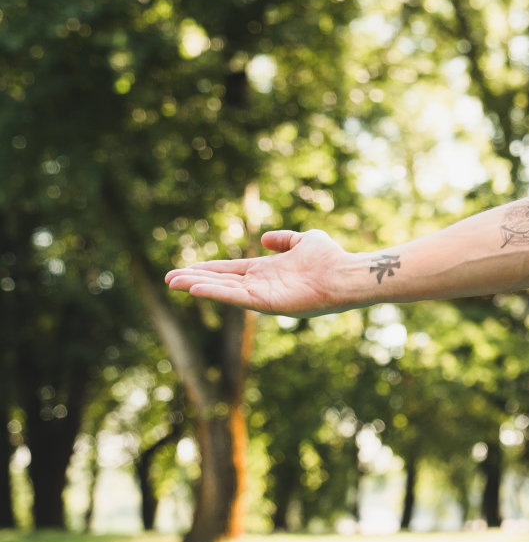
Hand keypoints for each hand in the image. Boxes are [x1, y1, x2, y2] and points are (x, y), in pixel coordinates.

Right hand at [165, 229, 357, 317]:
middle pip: (221, 281)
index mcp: (266, 270)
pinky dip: (216, 293)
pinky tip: (196, 288)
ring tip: (175, 283)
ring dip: (199, 286)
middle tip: (169, 279)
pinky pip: (237, 298)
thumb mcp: (305, 240)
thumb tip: (266, 238)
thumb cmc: (330, 258)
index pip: (230, 270)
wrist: (346, 274)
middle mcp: (261, 284)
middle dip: (196, 279)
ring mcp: (263, 295)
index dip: (208, 269)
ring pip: (224, 290)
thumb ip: (285, 239)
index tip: (185, 268)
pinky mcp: (267, 303)